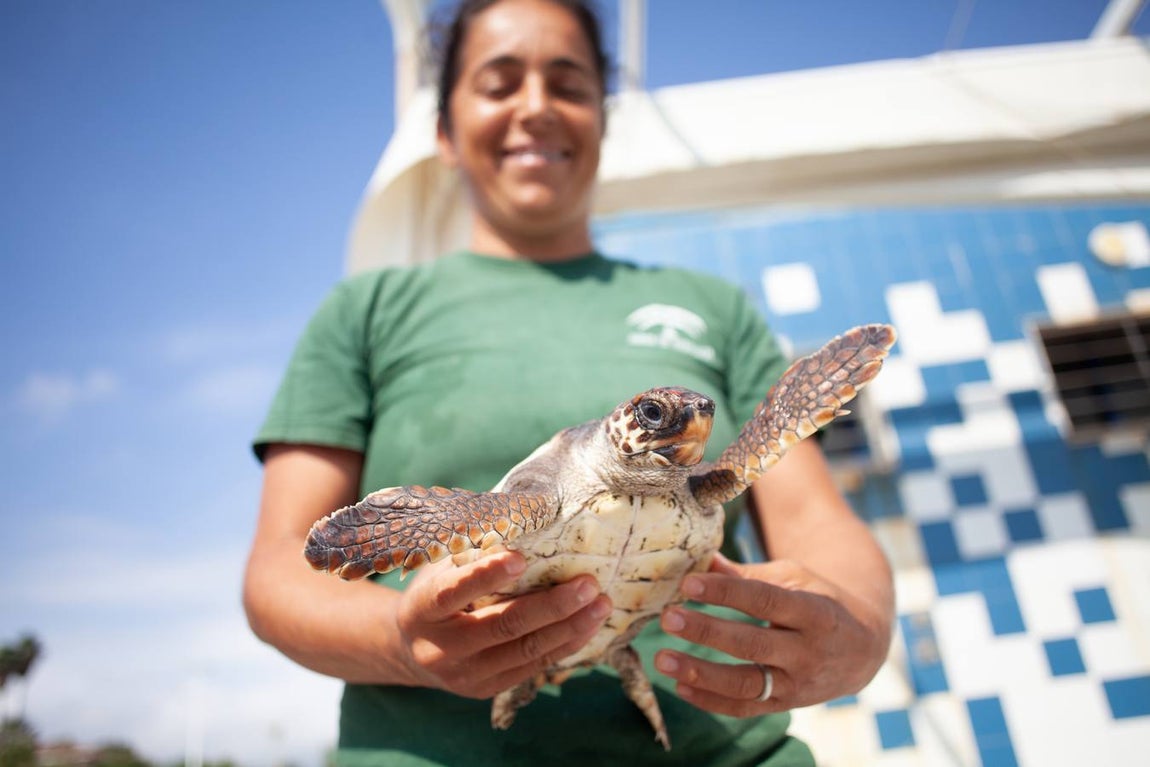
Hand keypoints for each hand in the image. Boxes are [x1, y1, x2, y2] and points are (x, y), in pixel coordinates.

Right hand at [392, 551, 612, 698]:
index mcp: (423, 609)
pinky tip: (588, 625)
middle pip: (503, 626)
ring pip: (525, 650)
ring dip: (569, 627)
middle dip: (551, 606)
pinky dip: (564, 645)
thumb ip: (471, 552)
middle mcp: (440, 648)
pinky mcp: (486, 689)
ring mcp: (464, 674)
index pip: (453, 592)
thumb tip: (522, 518)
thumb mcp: (439, 568)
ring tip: (600, 604)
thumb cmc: (435, 591)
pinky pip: (532, 667)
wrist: (410, 650)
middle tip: (588, 583)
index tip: (521, 558)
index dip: (486, 576)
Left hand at [655, 553, 889, 715]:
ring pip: (746, 684)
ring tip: (663, 660)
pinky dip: (710, 701)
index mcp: (814, 612)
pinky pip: (745, 708)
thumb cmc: (819, 600)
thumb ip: (747, 575)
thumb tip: (701, 559)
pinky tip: (680, 686)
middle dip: (706, 632)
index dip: (726, 591)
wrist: (863, 646)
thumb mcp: (794, 579)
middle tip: (668, 617)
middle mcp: (809, 652)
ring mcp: (798, 684)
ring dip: (701, 674)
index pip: (765, 601)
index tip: (688, 583)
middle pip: (752, 645)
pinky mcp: (787, 705)